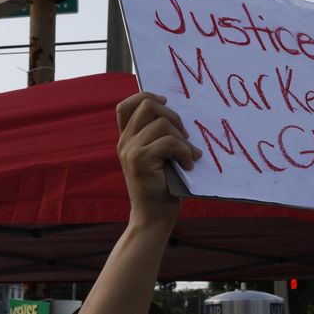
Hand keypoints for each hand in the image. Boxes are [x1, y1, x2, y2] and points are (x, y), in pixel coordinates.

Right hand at [116, 92, 201, 225]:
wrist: (153, 218)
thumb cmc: (162, 187)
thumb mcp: (158, 157)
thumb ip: (159, 137)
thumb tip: (178, 114)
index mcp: (127, 139)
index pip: (126, 105)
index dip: (145, 95)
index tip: (165, 102)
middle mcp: (124, 142)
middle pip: (147, 104)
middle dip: (172, 115)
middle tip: (184, 136)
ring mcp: (130, 150)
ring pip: (162, 123)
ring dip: (182, 138)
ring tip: (188, 155)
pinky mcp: (140, 160)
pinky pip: (169, 142)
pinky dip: (185, 151)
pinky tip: (189, 164)